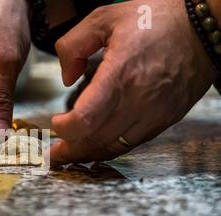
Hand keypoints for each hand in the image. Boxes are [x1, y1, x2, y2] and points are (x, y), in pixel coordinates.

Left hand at [50, 0, 216, 165]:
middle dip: (69, 150)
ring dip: (88, 155)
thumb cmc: (155, 20)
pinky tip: (97, 148)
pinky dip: (110, 149)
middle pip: (95, 139)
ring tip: (69, 156)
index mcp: (121, 73)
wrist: (203, 29)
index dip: (66, 129)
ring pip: (113, 147)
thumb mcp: (104, 18)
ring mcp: (154, 114)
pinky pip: (132, 143)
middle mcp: (138, 100)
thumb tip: (66, 77)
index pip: (86, 118)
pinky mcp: (164, 119)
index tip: (55, 124)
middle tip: (53, 154)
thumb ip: (73, 45)